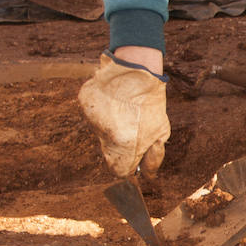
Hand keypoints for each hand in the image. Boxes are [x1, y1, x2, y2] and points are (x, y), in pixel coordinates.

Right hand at [78, 51, 169, 176]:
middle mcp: (104, 135)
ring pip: (100, 133)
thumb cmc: (152, 103)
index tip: (135, 158)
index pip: (119, 171)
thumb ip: (153, 158)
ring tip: (125, 111)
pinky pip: (93, 116)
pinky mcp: (85, 104)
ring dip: (112, 128)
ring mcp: (92, 119)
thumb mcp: (161, 132)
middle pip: (109, 154)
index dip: (128, 166)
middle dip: (121, 148)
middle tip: (133, 129)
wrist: (137, 70)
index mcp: (124, 146)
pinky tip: (114, 102)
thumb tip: (146, 175)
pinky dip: (103, 112)